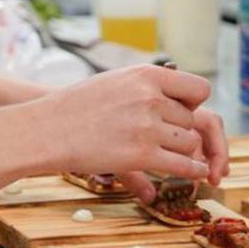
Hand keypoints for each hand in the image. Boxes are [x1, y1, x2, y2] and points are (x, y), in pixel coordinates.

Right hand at [23, 65, 227, 202]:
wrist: (49, 128)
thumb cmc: (78, 105)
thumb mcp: (117, 81)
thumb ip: (150, 88)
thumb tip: (180, 102)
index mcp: (146, 75)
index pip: (199, 88)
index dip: (194, 103)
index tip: (182, 111)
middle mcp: (151, 97)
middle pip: (191, 119)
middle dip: (180, 129)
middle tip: (159, 136)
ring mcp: (147, 127)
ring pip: (189, 142)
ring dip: (180, 150)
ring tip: (159, 150)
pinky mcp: (142, 155)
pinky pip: (183, 165)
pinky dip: (193, 170)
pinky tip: (196, 173)